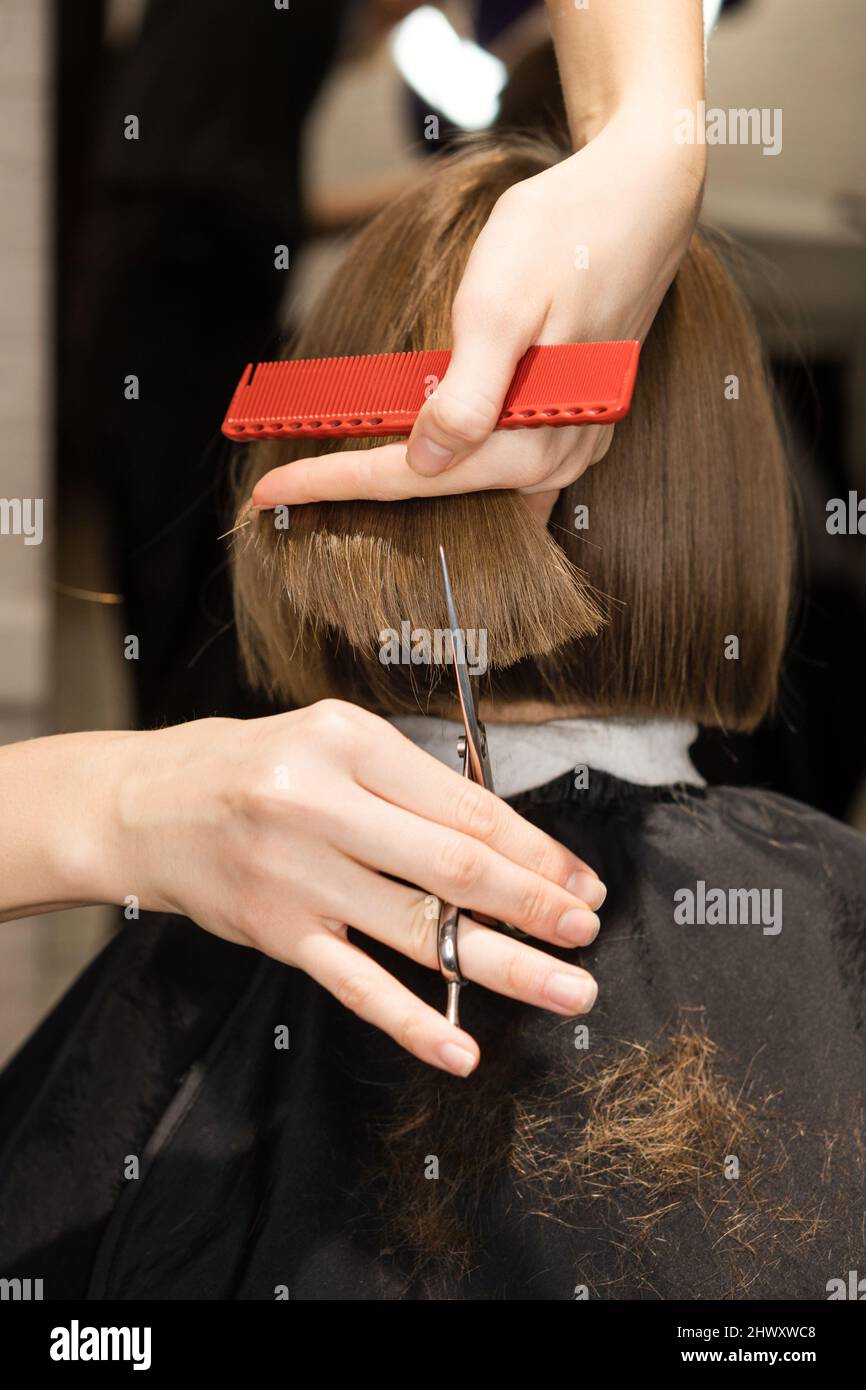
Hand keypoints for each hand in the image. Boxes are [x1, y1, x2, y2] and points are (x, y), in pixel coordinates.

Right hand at [98, 702, 603, 1075]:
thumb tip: (508, 846)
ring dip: (505, 966)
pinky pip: (356, 984)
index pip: (466, 806)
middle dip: (537, 903)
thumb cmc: (255, 768)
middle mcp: (321, 804)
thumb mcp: (333, 744)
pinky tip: (461, 1048)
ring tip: (568, 988)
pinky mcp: (277, 933)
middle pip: (455, 867)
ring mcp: (297, 875)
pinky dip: (413, 1021)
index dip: (537, 849)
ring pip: (420, 930)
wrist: (146, 804)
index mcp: (348, 741)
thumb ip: (409, 786)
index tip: (582, 880)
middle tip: (588, 930)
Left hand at [251, 112, 704, 509]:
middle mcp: (560, 457)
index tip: (267, 491)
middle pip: (441, 492)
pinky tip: (417, 453)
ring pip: (472, 486)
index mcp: (536, 437)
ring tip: (332, 478)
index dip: (334, 485)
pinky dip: (450, 462)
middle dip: (360, 491)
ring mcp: (572, 446)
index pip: (415, 477)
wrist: (642, 193)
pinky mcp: (573, 425)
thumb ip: (465, 396)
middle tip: (283, 488)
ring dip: (406, 482)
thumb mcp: (500, 306)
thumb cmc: (565, 235)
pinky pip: (501, 464)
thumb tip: (425, 462)